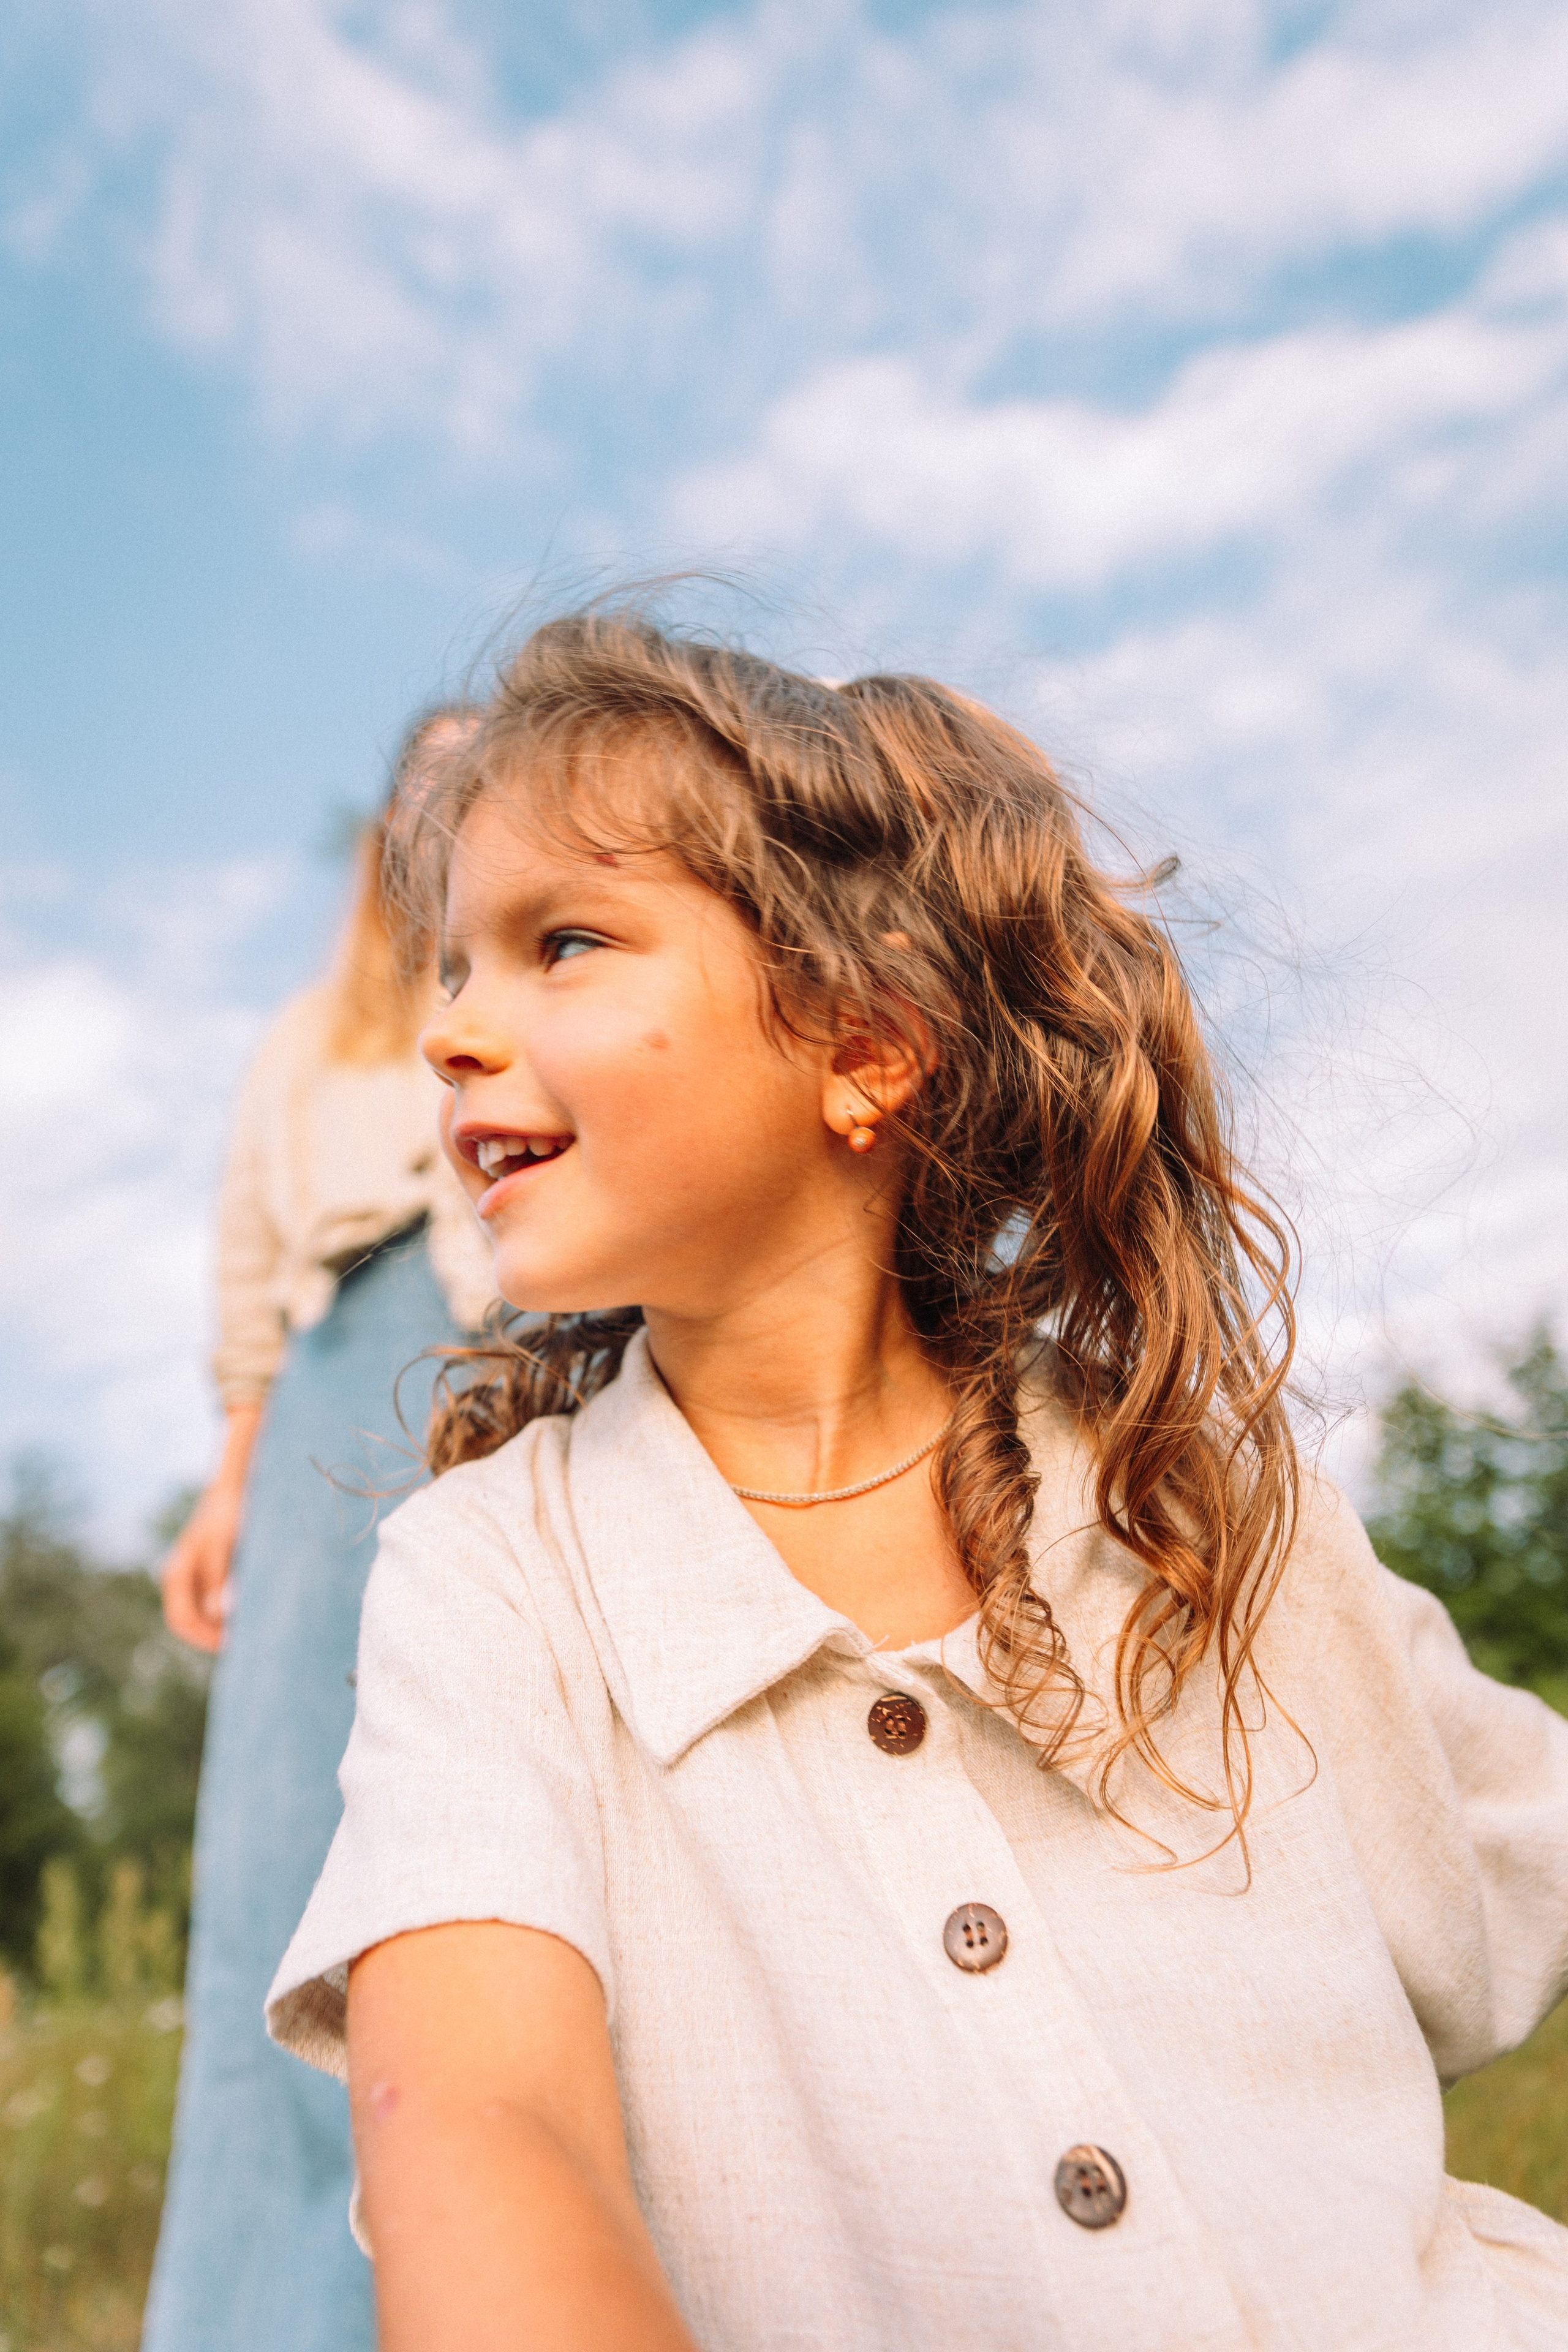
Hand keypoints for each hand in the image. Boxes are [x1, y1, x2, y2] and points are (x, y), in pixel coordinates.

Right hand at [161, 1484, 240, 1651]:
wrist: (235, 1490)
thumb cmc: (227, 1514)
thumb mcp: (223, 1544)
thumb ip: (218, 1577)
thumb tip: (217, 1614)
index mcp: (177, 1574)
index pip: (181, 1620)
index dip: (204, 1637)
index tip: (231, 1644)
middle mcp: (182, 1580)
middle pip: (190, 1623)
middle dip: (212, 1636)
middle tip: (244, 1643)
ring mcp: (195, 1579)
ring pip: (203, 1616)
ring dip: (221, 1626)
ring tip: (250, 1628)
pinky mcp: (211, 1576)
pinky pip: (214, 1604)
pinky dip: (228, 1614)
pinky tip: (250, 1611)